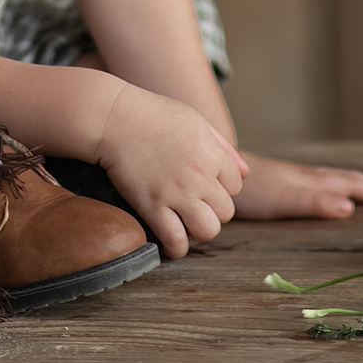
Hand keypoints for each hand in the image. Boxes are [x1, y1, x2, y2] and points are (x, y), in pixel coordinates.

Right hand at [90, 83, 245, 257]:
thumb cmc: (154, 115)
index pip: (237, 185)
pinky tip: (172, 240)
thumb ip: (223, 148)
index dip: (224, 186)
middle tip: (196, 204)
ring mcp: (176, 194)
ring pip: (208, 231)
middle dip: (214, 210)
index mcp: (212, 154)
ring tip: (188, 223)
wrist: (116, 119)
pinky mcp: (152, 207)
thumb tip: (246, 172)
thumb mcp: (196, 121)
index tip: (207, 184)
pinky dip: (177, 247)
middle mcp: (199, 177)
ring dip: (200, 230)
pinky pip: (175, 241)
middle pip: (226, 212)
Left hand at [233, 154, 362, 220]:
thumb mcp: (285, 199)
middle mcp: (305, 176)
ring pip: (330, 177)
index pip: (348, 185)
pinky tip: (323, 185)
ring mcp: (292, 176)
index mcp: (312, 182)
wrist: (217, 170)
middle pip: (343, 179)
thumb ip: (316, 202)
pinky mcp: (279, 179)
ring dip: (352, 182)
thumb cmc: (252, 190)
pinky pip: (315, 180)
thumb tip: (350, 207)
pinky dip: (330, 182)